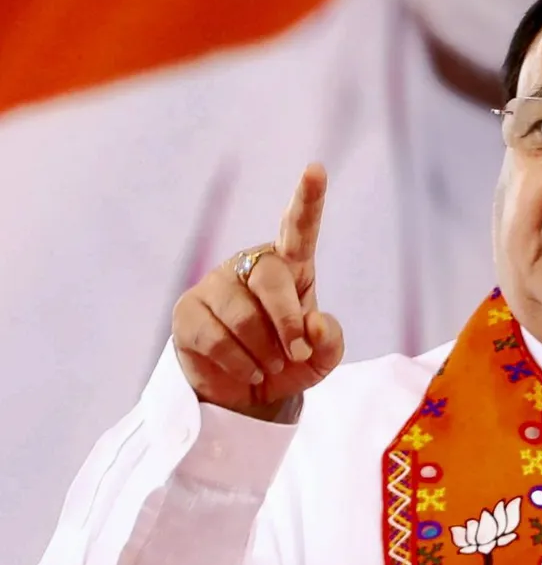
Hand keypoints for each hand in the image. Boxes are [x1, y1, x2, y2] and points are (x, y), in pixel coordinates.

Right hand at [171, 164, 343, 420]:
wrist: (245, 395)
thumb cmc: (288, 363)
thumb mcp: (321, 358)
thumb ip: (330, 340)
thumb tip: (313, 323)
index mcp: (291, 265)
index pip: (299, 227)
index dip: (308, 198)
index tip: (316, 169)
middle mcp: (251, 265)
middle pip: (271, 280)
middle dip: (287, 322)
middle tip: (296, 354)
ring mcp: (216, 284)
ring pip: (242, 314)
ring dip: (263, 352)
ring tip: (269, 367)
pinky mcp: (188, 311)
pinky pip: (215, 337)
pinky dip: (239, 363)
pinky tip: (248, 372)